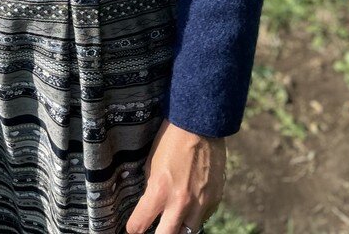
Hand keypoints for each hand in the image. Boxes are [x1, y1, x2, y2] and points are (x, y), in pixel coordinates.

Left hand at [124, 118, 225, 232]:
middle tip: (154, 229)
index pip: (139, 225)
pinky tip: (190, 205)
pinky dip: (195, 215)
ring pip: (188, 232)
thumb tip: (151, 207)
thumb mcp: (152, 164)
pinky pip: (203, 218)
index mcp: (159, 191)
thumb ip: (152, 189)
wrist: (200, 125)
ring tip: (174, 220)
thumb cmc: (171, 140)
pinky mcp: (215, 200)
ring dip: (179, 228)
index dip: (134, 228)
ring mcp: (200, 204)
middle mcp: (180, 203)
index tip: (133, 228)